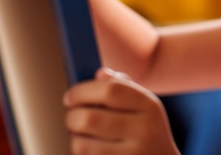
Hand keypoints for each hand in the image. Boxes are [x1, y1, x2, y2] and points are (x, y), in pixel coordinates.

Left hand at [64, 68, 178, 154]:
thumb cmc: (147, 131)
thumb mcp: (143, 106)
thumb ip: (123, 86)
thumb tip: (101, 74)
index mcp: (150, 106)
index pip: (111, 90)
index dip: (83, 91)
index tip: (70, 97)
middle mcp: (144, 130)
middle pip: (91, 118)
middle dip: (72, 116)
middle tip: (72, 117)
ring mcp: (133, 154)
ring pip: (82, 144)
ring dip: (74, 137)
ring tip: (80, 134)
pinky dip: (81, 150)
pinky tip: (89, 147)